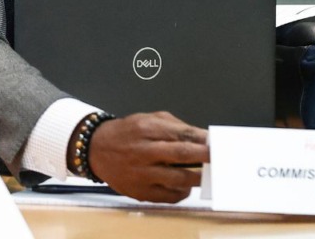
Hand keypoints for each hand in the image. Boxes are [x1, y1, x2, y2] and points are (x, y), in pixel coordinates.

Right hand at [82, 111, 208, 202]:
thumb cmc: (126, 133)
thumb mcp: (146, 119)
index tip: (218, 144)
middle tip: (220, 159)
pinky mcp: (139, 191)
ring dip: (198, 178)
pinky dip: (182, 192)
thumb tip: (201, 137)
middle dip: (204, 157)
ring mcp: (140, 173)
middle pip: (180, 154)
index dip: (203, 139)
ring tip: (207, 175)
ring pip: (178, 179)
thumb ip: (173, 126)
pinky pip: (168, 196)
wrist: (95, 149)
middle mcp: (142, 151)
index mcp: (145, 129)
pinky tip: (186, 186)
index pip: (181, 134)